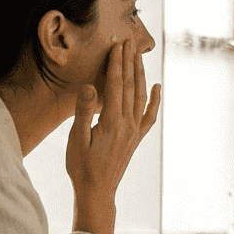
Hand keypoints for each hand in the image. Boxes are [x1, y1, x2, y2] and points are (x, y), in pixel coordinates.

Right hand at [65, 38, 160, 233]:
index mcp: (112, 122)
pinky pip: (149, 116)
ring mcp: (134, 131)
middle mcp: (127, 124)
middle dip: (129, 62)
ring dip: (140, 75)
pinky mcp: (136, 138)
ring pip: (141, 97)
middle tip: (129, 41)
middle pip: (130, 86)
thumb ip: (84, 112)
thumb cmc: (82, 167)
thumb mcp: (76, 139)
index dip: (116, 63)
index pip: (115, 85)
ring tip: (138, 56)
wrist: (97, 192)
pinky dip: (155, 100)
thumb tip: (89, 87)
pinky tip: (157, 87)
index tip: (117, 45)